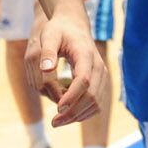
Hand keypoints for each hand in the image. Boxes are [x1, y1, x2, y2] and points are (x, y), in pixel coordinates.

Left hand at [28, 8, 105, 127]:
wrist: (73, 26)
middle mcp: (98, 67)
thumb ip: (46, 52)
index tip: (58, 109)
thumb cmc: (58, 30)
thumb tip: (45, 69)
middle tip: (54, 122)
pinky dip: (83, 113)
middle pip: (92, 96)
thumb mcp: (48, 35)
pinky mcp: (100, 83)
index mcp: (86, 55)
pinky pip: (96, 104)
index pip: (84, 80)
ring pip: (96, 103)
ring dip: (78, 116)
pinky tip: (66, 115)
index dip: (72, 97)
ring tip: (58, 121)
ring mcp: (102, 76)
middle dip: (73, 112)